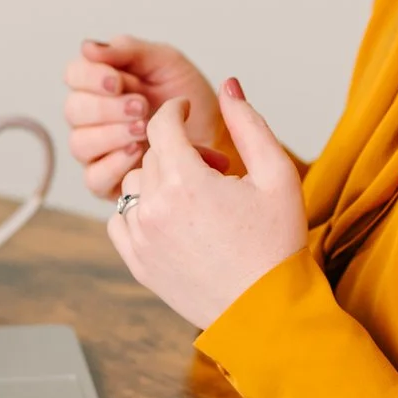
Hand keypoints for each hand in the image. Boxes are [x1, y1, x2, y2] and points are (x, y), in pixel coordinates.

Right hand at [63, 35, 236, 198]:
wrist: (219, 137)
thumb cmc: (191, 100)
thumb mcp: (165, 63)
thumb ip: (127, 50)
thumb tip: (87, 47)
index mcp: (102, 83)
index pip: (74, 75)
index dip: (91, 77)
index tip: (118, 82)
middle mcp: (93, 117)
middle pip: (74, 110)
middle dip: (107, 107)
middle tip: (141, 107)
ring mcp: (98, 151)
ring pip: (80, 144)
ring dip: (112, 134)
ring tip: (144, 129)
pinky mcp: (108, 182)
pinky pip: (94, 178)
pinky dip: (114, 164)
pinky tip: (136, 153)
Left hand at [106, 80, 306, 330]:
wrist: (266, 311)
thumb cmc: (277, 244)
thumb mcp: (277, 175)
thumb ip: (249, 124)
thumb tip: (228, 86)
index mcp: (186, 181)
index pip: (160, 124)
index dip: (173, 110)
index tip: (185, 110)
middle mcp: (153, 207)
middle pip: (151, 155)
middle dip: (179, 151)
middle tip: (215, 169)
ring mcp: (141, 238)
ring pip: (133, 186)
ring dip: (158, 181)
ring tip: (195, 197)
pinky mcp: (137, 264)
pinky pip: (120, 221)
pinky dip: (140, 212)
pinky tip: (172, 219)